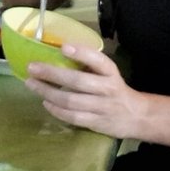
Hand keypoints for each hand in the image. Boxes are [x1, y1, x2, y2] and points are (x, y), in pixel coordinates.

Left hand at [24, 46, 147, 139]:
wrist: (138, 117)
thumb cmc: (116, 90)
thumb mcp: (108, 74)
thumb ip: (90, 65)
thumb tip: (59, 52)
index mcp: (111, 73)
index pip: (99, 61)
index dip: (82, 53)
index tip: (63, 47)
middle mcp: (108, 89)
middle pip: (78, 81)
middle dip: (52, 74)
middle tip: (32, 67)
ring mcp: (102, 108)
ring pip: (71, 101)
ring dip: (48, 92)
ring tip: (32, 84)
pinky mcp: (96, 123)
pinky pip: (73, 117)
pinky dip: (56, 110)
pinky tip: (45, 102)